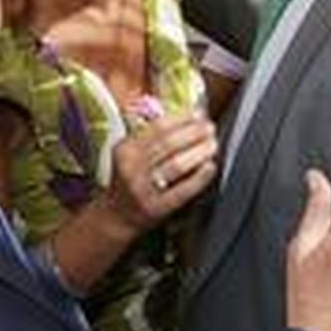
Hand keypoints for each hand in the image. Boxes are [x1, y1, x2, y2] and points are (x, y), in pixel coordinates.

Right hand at [104, 109, 218, 232]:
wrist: (117, 215)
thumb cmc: (131, 179)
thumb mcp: (132, 153)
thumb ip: (153, 136)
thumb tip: (190, 117)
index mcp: (126, 149)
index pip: (158, 127)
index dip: (183, 118)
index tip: (199, 115)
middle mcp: (131, 167)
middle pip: (169, 143)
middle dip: (195, 132)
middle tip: (210, 128)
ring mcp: (143, 189)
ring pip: (176, 164)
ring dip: (199, 152)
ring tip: (212, 145)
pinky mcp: (156, 207)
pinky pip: (182, 190)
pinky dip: (199, 177)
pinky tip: (210, 167)